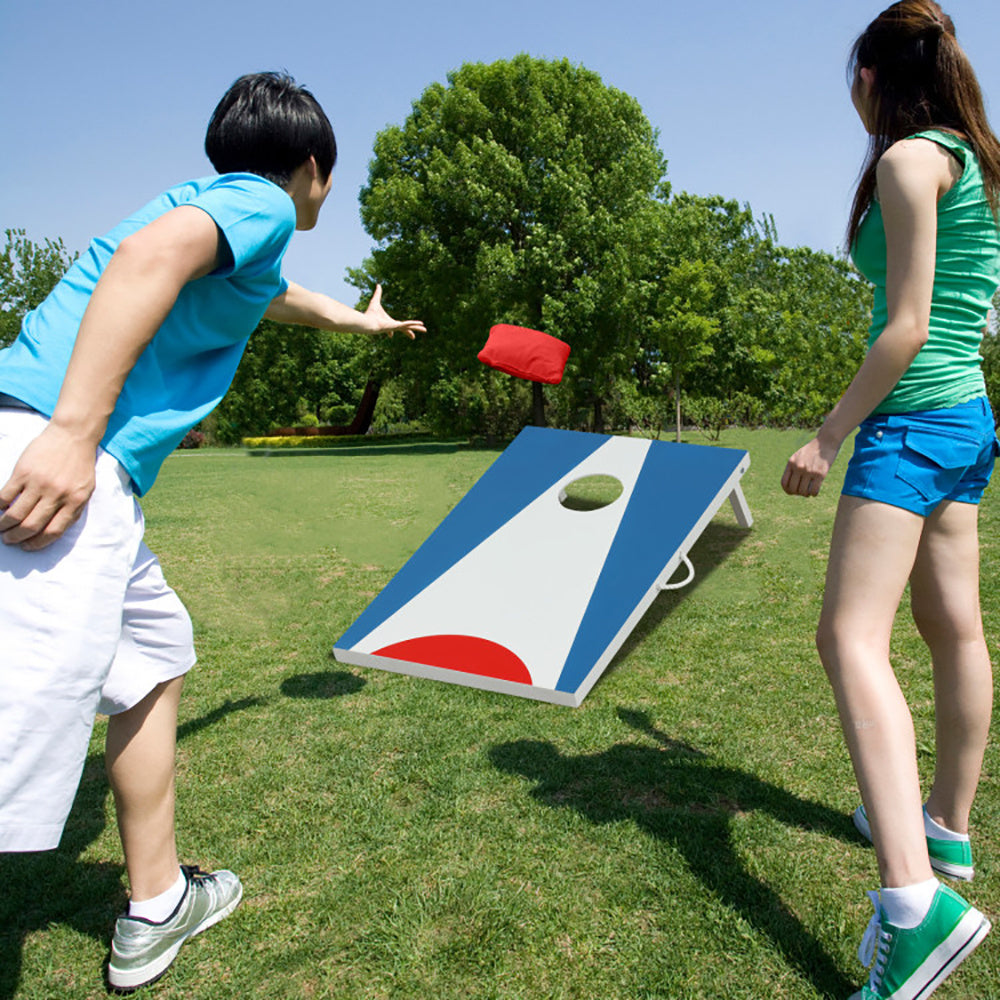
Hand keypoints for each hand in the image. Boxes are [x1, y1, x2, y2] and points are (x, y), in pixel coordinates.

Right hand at [0, 424, 97, 549]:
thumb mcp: (86, 490)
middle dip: (17, 538)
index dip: (37, 543)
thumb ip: (73, 510)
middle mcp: (57, 494)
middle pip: (31, 526)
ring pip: (15, 514)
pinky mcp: (23, 472)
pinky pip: (5, 495)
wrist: (73, 435)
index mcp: (75, 501)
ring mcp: (39, 483)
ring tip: (1, 528)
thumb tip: (53, 532)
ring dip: (4, 526)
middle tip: (9, 540)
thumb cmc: (79, 465)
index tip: (27, 547)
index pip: (53, 531)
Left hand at [363, 284, 425, 338]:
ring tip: (425, 330)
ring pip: (408, 328)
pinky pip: (406, 325)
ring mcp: (394, 327)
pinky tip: (421, 324)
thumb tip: (378, 285)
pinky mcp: (395, 326)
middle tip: (413, 337)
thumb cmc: (369, 314)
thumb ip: (378, 294)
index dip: (393, 331)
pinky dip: (414, 324)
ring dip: (416, 328)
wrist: (367, 321)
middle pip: (403, 329)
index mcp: (388, 322)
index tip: (390, 336)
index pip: (394, 326)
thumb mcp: (375, 301)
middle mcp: (392, 326)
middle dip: (409, 332)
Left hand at [781, 435, 840, 496]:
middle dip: (797, 493)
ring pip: (803, 492)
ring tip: (809, 492)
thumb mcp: (798, 456)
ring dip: (806, 494)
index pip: (784, 483)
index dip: (787, 490)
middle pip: (793, 489)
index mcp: (791, 463)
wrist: (826, 441)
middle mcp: (798, 467)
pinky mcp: (820, 474)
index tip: (792, 492)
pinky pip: (814, 490)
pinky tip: (815, 492)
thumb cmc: (812, 450)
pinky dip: (813, 494)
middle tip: (803, 492)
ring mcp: (809, 471)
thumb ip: (793, 467)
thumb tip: (790, 484)